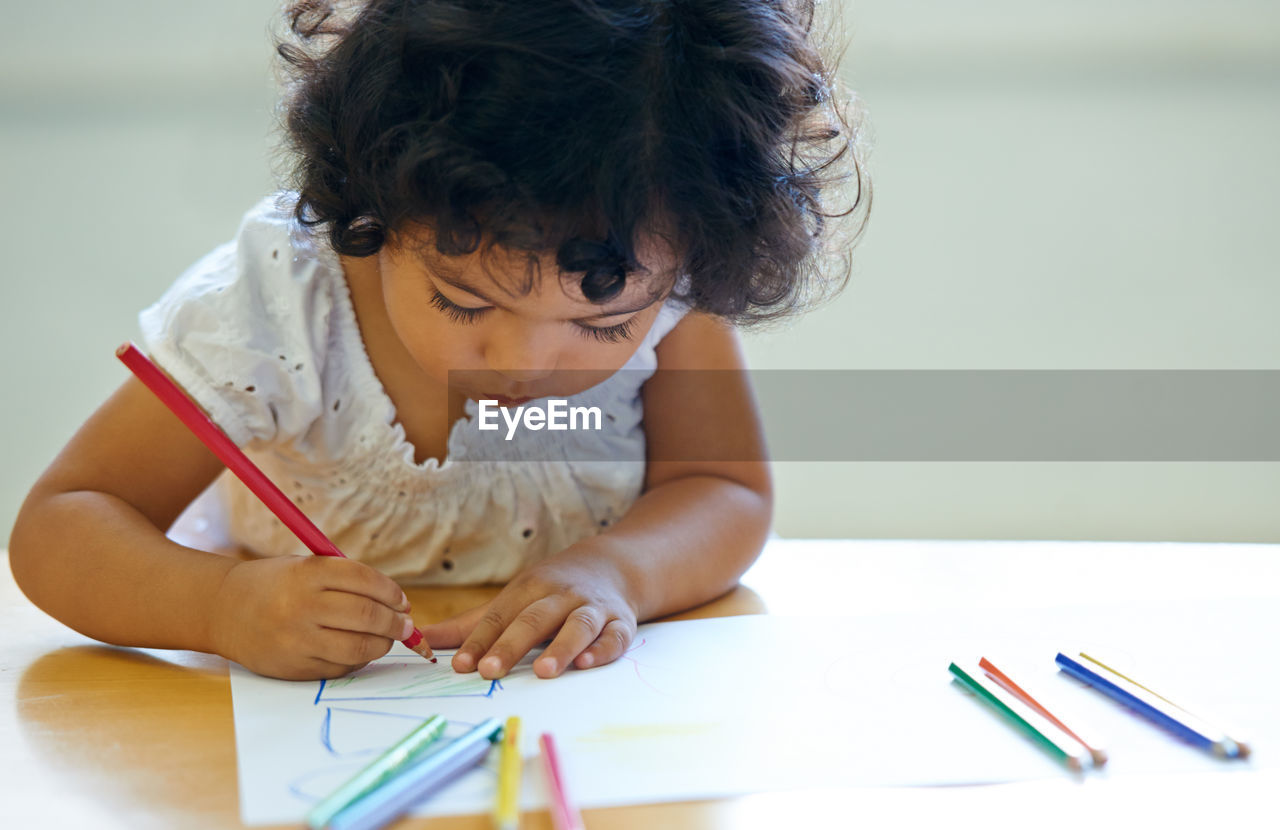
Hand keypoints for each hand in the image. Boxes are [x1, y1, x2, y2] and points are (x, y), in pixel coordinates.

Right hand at [209, 555, 414, 679]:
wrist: (222, 610)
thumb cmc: (275, 584)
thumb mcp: (306, 567)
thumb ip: (347, 580)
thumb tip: (398, 604)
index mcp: (306, 574)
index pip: (364, 580)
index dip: (391, 592)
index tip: (402, 601)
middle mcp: (301, 607)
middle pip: (366, 615)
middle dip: (395, 622)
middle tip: (406, 624)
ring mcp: (297, 640)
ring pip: (359, 646)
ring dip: (383, 644)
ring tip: (388, 638)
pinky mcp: (294, 667)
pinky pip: (341, 666)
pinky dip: (359, 659)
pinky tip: (361, 650)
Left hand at [422, 544, 637, 679]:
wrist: (613, 567)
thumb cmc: (551, 591)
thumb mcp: (513, 599)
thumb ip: (470, 624)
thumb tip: (421, 639)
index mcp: (530, 588)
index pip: (500, 615)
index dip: (479, 640)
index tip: (459, 665)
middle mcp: (561, 595)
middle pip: (534, 619)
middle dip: (511, 644)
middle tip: (490, 671)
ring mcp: (593, 608)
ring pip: (577, 625)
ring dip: (561, 647)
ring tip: (544, 671)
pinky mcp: (622, 623)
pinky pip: (614, 637)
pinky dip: (602, 650)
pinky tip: (587, 664)